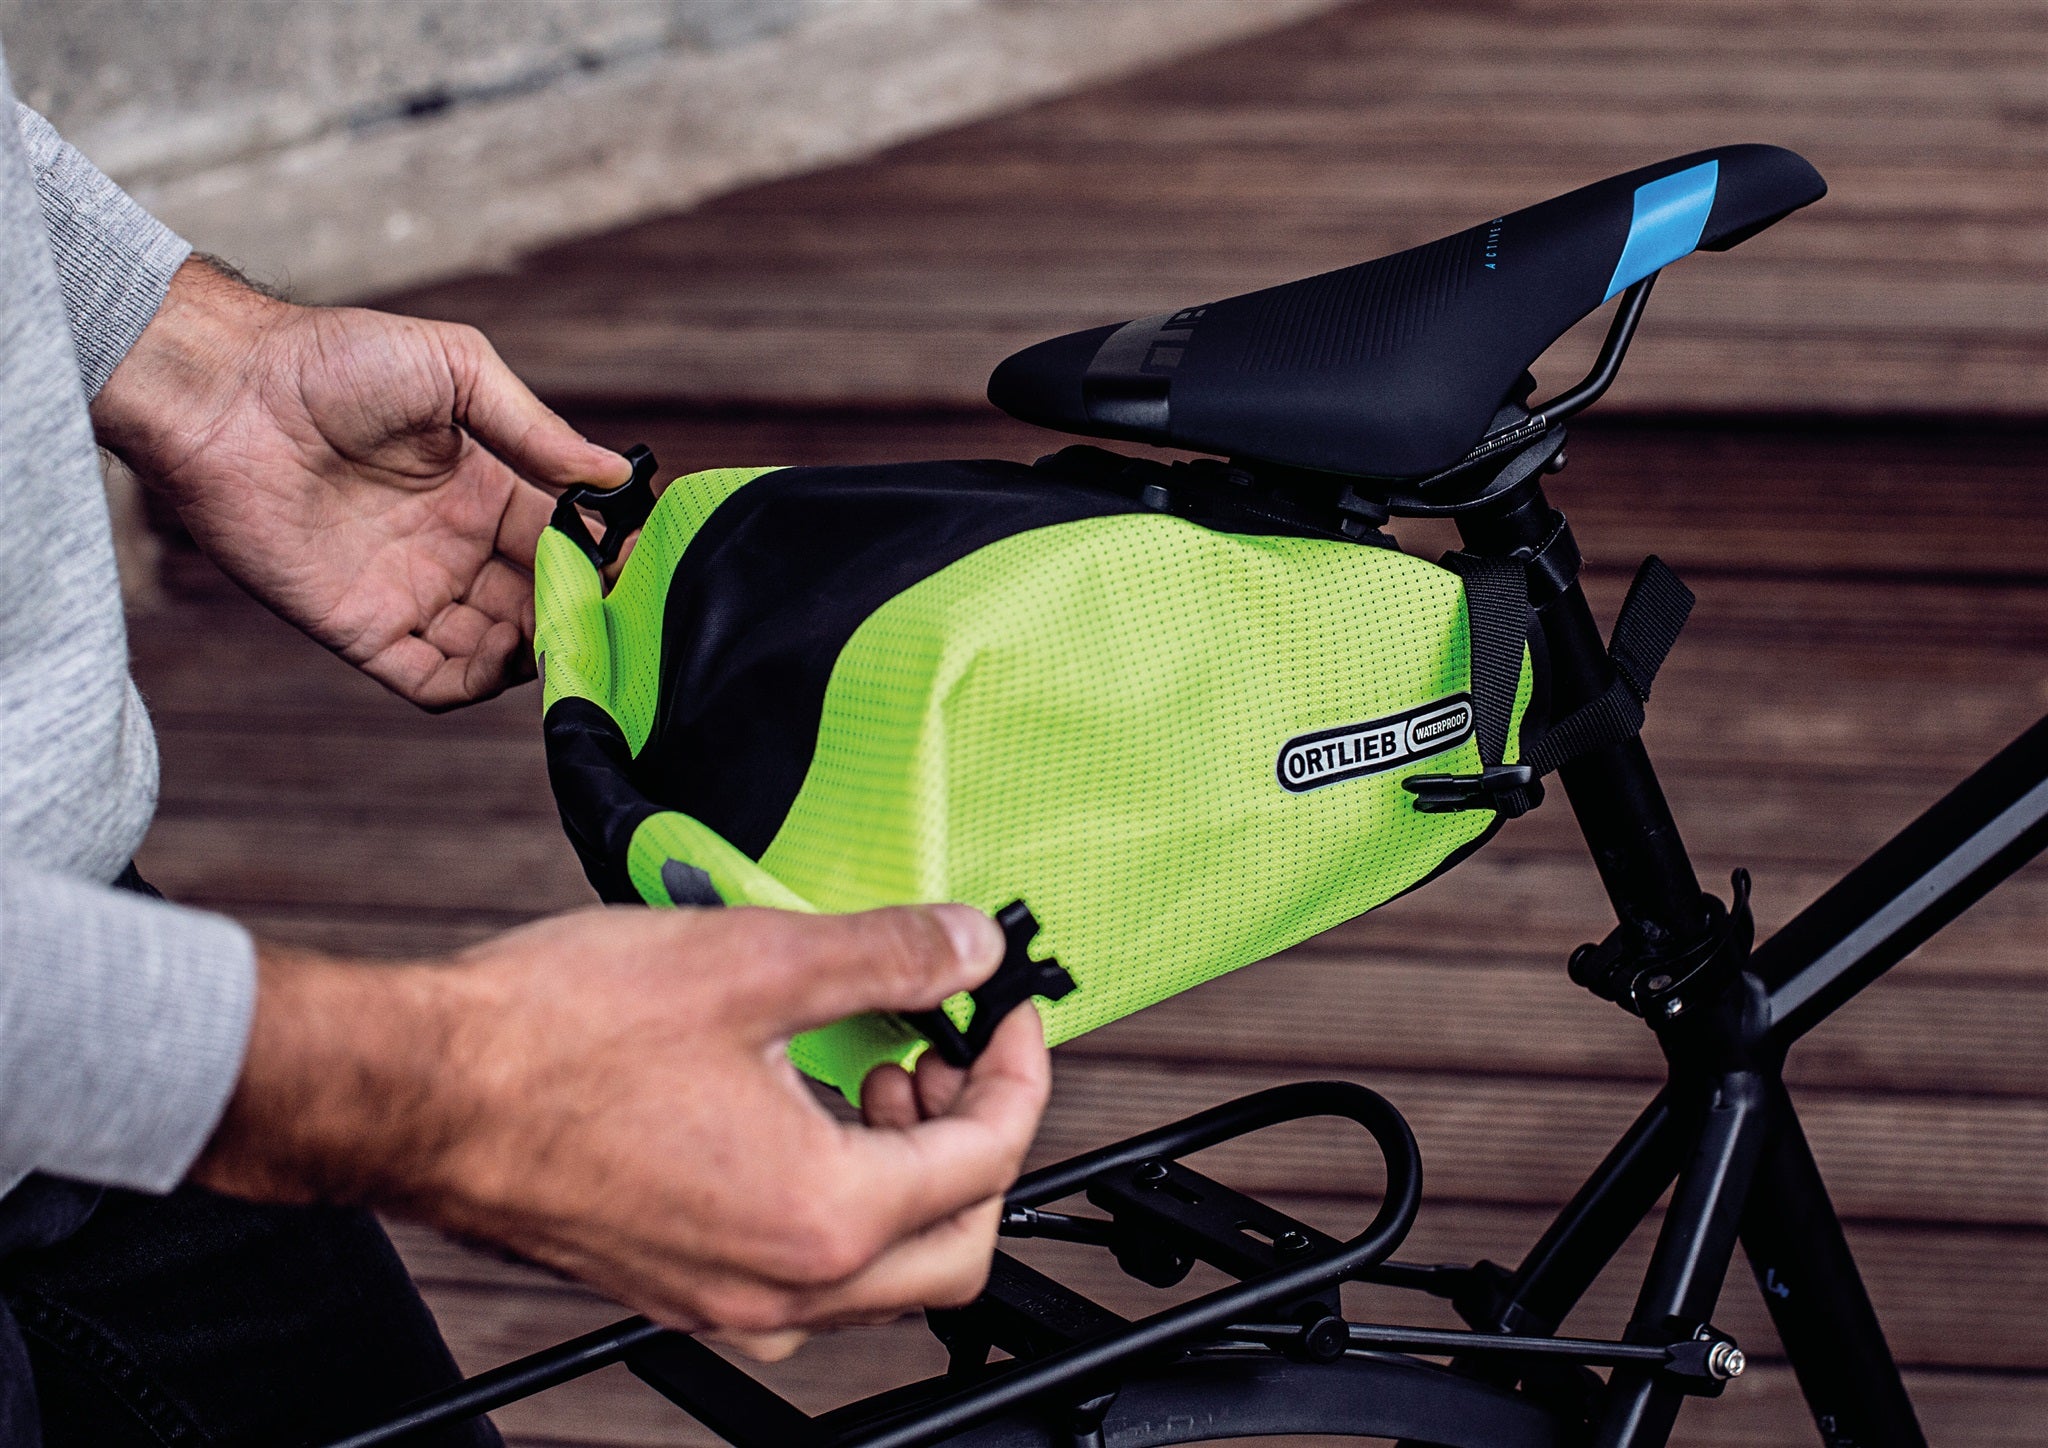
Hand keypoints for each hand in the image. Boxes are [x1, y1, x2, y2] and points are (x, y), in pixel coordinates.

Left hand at [92, 258, 628, 708]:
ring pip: (497, 653)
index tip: (634, 564)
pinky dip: (474, 685)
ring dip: (536, 656)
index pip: (564, 542)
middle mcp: (453, 548)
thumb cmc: (332, 360)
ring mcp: (409, 591)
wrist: (227, 391)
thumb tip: (614, 476)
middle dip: (576, 614)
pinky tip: (500, 658)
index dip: (602, 558)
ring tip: (557, 638)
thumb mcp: (455, 368)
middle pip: (539, 605)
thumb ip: (534, 428)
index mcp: (484, 490)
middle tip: (602, 612)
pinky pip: (430, 680)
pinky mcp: (362, 629)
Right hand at [188, 904, 1049, 1354]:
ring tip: (868, 1065)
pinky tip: (794, 1104)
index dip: (1018, 1068)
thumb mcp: (755, 961)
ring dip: (904, 1170)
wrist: (415, 1092)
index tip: (1006, 1007)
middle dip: (973, 1137)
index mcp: (823, 1217)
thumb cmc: (555, 1037)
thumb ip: (887, 955)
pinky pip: (801, 1266)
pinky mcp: (673, 1282)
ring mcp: (723, 1297)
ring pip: (879, 1266)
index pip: (989, 1157)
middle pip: (954, 1243)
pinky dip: (833, 1194)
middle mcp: (782, 1286)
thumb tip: (969, 946)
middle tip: (942, 1048)